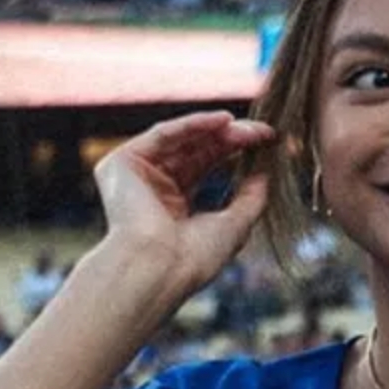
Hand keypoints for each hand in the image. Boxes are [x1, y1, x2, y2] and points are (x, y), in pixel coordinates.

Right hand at [91, 109, 276, 297]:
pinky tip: (224, 121)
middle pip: (194, 150)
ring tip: (247, 128)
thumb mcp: (233, 225)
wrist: (158, 268)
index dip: (234, 152)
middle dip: (229, 139)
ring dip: (216, 130)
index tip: (266, 143)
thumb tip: (266, 174)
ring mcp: (134, 174)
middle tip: (261, 132)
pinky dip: (194, 124)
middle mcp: (151, 188)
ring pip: (180, 139)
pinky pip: (163, 134)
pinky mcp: (121, 162)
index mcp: (171, 207)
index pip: (204, 167)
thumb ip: (250, 198)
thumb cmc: (193, 259)